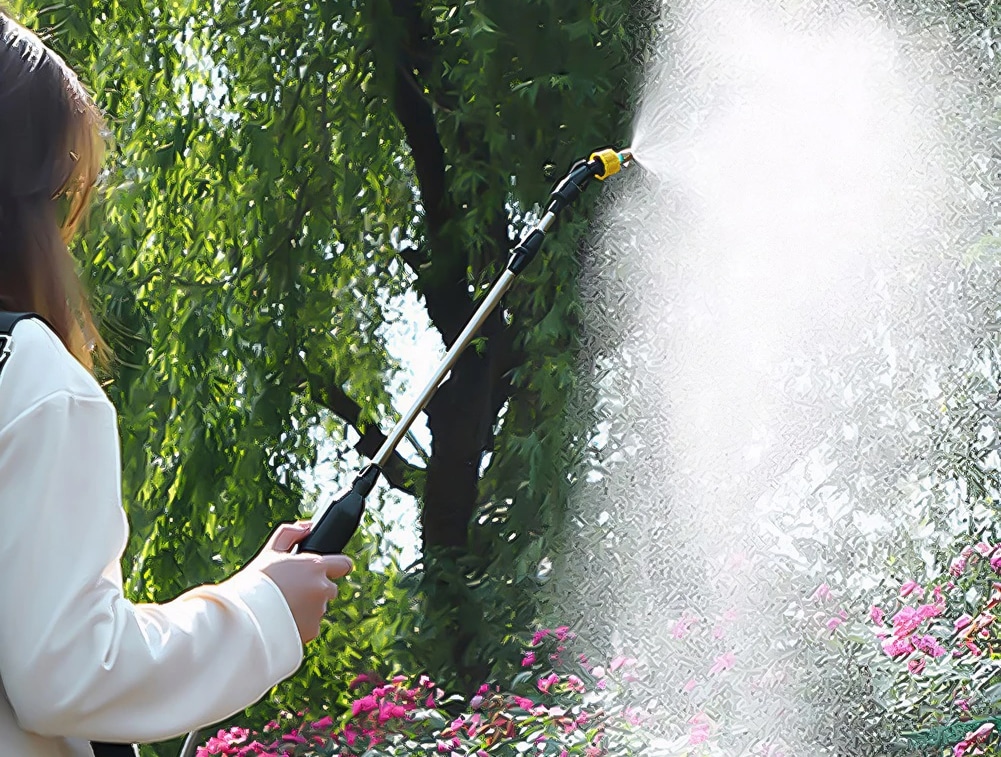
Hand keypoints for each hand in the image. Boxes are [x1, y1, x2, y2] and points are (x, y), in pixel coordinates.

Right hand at [245, 521, 353, 642]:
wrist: (244, 616)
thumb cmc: (255, 581)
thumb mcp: (270, 551)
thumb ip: (290, 534)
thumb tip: (306, 526)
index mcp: (315, 566)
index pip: (344, 564)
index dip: (337, 566)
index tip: (331, 569)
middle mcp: (322, 588)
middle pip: (330, 588)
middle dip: (317, 588)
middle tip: (294, 590)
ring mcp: (319, 610)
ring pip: (319, 607)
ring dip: (308, 606)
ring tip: (284, 606)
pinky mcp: (313, 630)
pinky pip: (312, 625)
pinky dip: (302, 623)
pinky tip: (284, 619)